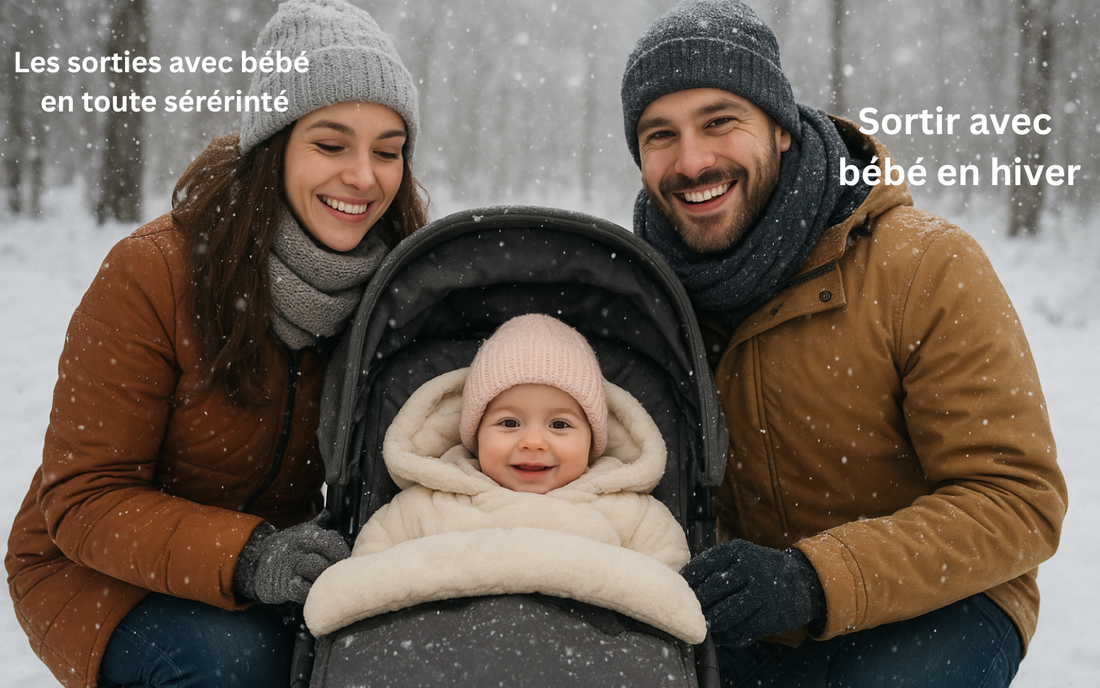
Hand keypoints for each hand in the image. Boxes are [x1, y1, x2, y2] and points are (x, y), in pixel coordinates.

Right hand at [234, 512, 350, 604]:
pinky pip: (305, 590)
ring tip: (325, 581)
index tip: (344, 558)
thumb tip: (328, 514)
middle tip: (338, 573)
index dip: (341, 551)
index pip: (332, 541)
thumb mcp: (298, 532)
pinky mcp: (284, 586)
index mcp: (305, 534)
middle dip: (335, 567)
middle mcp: (298, 548)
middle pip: (328, 558)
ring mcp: (290, 567)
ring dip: (324, 578)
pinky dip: (311, 590)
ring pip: (319, 573)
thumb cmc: (284, 548)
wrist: (255, 562)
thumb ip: (316, 525)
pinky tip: (311, 588)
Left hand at [681, 539, 825, 647]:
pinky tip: (722, 632)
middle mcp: (747, 570)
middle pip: (710, 593)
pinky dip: (726, 635)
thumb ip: (713, 565)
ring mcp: (759, 595)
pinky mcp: (767, 617)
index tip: (681, 593)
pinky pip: (738, 631)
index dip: (687, 584)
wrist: (801, 582)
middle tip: (690, 612)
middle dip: (697, 605)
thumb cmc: (760, 569)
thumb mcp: (739, 555)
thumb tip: (682, 585)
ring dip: (710, 623)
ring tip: (704, 624)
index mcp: (735, 551)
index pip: (700, 569)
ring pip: (723, 615)